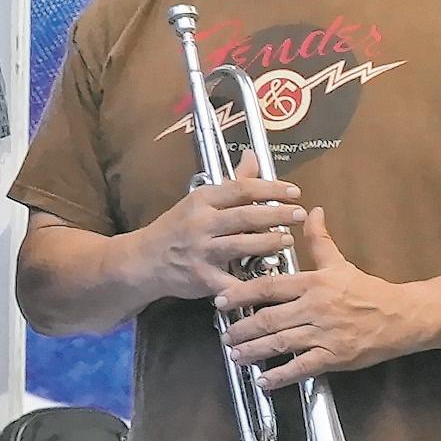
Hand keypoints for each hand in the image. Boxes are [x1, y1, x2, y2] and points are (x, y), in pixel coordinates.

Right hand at [136, 172, 308, 300]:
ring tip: (287, 240)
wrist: (142, 260)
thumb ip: (231, 183)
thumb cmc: (176, 228)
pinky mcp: (202, 277)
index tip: (294, 191)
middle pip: (246, 215)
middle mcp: (201, 223)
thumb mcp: (200, 201)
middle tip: (298, 214)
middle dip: (277, 214)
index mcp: (202, 200)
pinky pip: (231, 281)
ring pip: (242, 244)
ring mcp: (201, 250)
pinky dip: (249, 283)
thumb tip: (253, 157)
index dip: (271, 188)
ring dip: (269, 242)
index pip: (241, 189)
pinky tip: (268, 280)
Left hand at [217, 209, 428, 386]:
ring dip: (254, 351)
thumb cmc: (370, 292)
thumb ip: (320, 240)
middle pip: (269, 318)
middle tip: (225, 335)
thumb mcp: (341, 263)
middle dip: (242, 329)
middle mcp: (316, 308)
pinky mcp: (335, 356)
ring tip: (236, 356)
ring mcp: (325, 334)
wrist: (403, 316)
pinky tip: (264, 380)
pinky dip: (280, 375)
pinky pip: (302, 366)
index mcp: (314, 283)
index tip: (220, 300)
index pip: (269, 287)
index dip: (240, 294)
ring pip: (281, 343)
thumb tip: (312, 211)